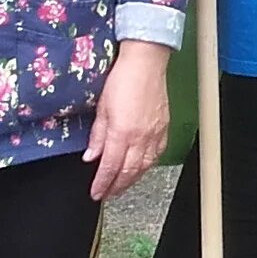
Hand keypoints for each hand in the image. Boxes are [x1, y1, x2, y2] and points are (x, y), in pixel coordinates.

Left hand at [85, 43, 170, 199]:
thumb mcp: (102, 107)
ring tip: (122, 186)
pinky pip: (157, 154)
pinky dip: (148, 166)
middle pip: (129, 171)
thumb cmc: (122, 79)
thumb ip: (97, 135)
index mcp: (122, 132)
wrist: (145, 62)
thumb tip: (91, 156)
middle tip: (107, 194)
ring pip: (145, 166)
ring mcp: (155, 133)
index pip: (110, 166)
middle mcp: (140, 137)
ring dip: (132, 180)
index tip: (96, 193)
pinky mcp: (164, 127)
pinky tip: (142, 168)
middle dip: (117, 186)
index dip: (102, 183)